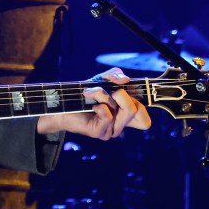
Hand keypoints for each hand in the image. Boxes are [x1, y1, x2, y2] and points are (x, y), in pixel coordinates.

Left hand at [36, 67, 151, 138]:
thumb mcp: (102, 80)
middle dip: (122, 94)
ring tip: (92, 93)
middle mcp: (119, 126)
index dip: (142, 106)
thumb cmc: (84, 93)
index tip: (128, 93)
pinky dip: (98, 102)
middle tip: (109, 91)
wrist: (62, 103)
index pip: (145, 121)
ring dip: (105, 95)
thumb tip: (126, 79)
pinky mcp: (100, 132)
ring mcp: (110, 131)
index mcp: (124, 116)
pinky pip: (108, 114)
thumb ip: (115, 76)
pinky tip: (90, 104)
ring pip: (123, 110)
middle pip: (136, 110)